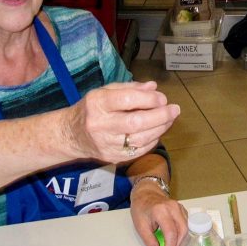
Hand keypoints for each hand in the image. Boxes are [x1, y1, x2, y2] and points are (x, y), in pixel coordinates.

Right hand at [63, 81, 179, 162]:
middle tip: (175, 110)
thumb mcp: (105, 91)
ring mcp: (106, 144)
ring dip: (160, 128)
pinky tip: (157, 131)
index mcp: (97, 103)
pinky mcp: (112, 158)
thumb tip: (153, 87)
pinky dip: (152, 140)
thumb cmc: (92, 109)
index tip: (162, 98)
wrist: (71, 135)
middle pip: (136, 122)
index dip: (149, 99)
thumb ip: (130, 88)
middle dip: (160, 116)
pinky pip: (139, 150)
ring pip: (140, 139)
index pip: (128, 100)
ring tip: (169, 119)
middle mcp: (100, 125)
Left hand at [130, 183, 187, 245]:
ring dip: (181, 241)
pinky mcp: (182, 209)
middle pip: (183, 230)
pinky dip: (182, 234)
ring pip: (186, 227)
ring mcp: (179, 207)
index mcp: (161, 211)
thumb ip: (149, 241)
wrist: (146, 193)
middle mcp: (173, 208)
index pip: (171, 233)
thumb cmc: (141, 209)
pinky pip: (186, 223)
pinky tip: (175, 240)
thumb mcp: (140, 226)